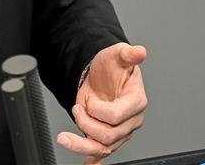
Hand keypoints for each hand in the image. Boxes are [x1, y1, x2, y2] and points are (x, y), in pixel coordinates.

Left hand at [56, 43, 147, 163]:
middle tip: (79, 107)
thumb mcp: (117, 54)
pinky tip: (86, 164)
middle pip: (108, 135)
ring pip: (103, 148)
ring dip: (80, 143)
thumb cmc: (111, 67)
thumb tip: (139, 52)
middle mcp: (130, 120)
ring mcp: (120, 131)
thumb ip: (128, 54)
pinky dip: (92, 161)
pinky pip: (101, 154)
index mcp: (136, 101)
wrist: (101, 74)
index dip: (97, 109)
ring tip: (65, 137)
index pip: (116, 116)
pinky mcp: (108, 138)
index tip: (89, 99)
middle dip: (86, 122)